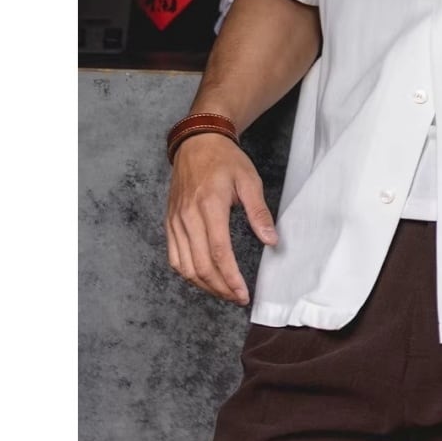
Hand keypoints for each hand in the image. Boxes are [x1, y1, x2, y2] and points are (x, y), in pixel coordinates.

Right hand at [164, 133, 278, 304]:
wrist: (197, 143)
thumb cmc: (226, 161)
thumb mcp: (249, 181)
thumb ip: (259, 213)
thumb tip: (272, 241)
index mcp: (209, 206)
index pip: (218, 252)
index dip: (230, 277)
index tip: (243, 293)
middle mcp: (187, 217)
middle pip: (200, 265)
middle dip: (220, 287)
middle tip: (237, 298)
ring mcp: (175, 221)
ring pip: (184, 266)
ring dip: (203, 285)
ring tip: (223, 293)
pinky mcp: (169, 222)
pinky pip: (174, 256)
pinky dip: (187, 273)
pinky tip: (203, 279)